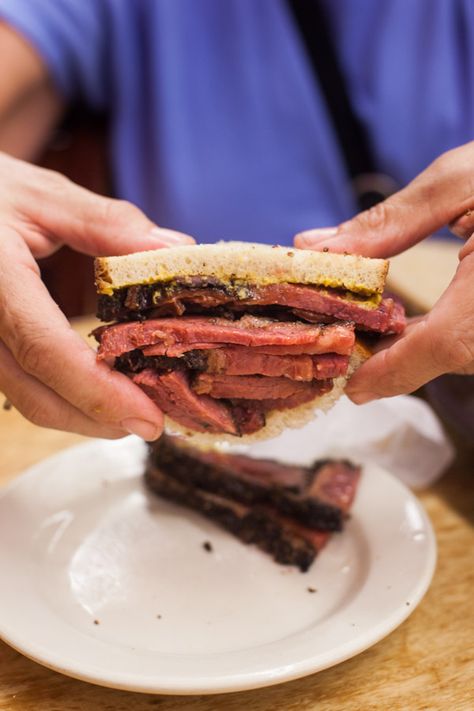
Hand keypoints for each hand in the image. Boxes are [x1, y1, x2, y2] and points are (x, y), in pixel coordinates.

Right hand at [0, 152, 194, 438]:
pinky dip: (67, 399)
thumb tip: (176, 249)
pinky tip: (103, 391)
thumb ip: (108, 223)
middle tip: (156, 424)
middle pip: (37, 395)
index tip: (148, 417)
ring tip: (137, 411)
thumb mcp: (45, 195)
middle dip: (101, 420)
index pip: (45, 349)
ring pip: (29, 401)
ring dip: (85, 416)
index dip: (98, 391)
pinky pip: (24, 387)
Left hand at [294, 142, 473, 402]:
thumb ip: (389, 222)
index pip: (441, 347)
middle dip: (394, 353)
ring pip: (467, 352)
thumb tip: (316, 245)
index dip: (388, 372)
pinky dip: (450, 335)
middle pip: (449, 354)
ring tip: (374, 324)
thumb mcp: (464, 181)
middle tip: (348, 337)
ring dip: (420, 345)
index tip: (351, 387)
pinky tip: (418, 319)